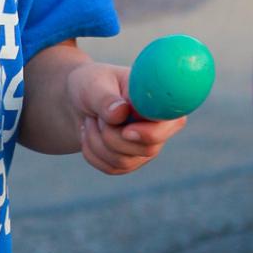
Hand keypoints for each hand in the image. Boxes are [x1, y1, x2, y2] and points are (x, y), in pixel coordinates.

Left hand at [67, 59, 185, 175]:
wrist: (79, 102)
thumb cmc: (91, 85)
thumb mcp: (93, 84)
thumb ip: (107, 98)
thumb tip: (121, 112)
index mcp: (159, 100)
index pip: (174, 120)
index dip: (151, 132)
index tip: (126, 130)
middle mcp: (161, 126)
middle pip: (148, 148)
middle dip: (113, 135)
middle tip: (98, 116)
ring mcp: (147, 147)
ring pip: (124, 161)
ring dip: (97, 140)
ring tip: (91, 120)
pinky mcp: (130, 162)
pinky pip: (111, 168)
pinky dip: (92, 152)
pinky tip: (90, 133)